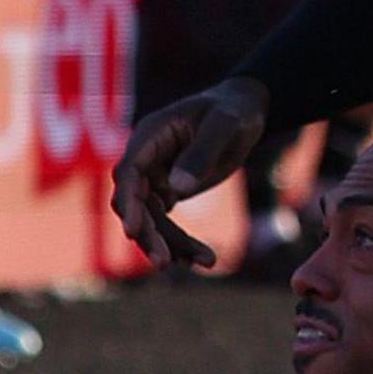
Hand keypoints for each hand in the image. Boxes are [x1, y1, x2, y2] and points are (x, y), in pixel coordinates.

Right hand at [110, 77, 271, 270]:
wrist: (244, 112)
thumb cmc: (233, 111)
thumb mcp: (225, 125)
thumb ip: (202, 152)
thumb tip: (177, 189)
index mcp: (149, 137)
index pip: (128, 173)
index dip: (128, 202)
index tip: (133, 231)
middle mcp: (145, 159)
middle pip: (134, 203)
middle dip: (148, 234)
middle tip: (165, 263)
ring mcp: (155, 177)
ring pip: (152, 219)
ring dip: (171, 244)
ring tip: (206, 262)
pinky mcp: (169, 191)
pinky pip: (166, 222)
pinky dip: (181, 242)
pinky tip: (202, 259)